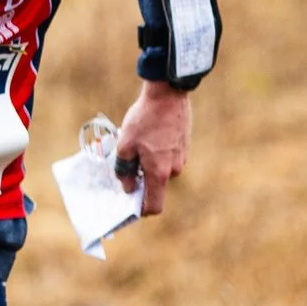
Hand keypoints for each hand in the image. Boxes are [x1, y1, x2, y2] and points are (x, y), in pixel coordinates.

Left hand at [113, 80, 191, 216]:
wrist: (168, 95)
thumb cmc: (144, 120)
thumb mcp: (125, 145)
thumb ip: (125, 170)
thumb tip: (128, 187)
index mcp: (160, 173)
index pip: (154, 206)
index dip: (140, 210)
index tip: (128, 206)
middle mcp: (175, 169)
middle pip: (154, 186)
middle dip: (139, 180)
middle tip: (123, 167)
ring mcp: (182, 157)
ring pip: (159, 169)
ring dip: (146, 164)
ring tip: (133, 145)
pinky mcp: (183, 145)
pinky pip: (166, 157)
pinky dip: (154, 154)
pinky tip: (145, 138)